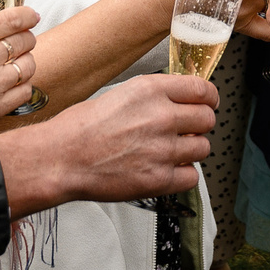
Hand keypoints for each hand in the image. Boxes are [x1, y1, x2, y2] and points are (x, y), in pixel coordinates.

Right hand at [0, 8, 41, 151]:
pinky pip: (25, 90)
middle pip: (25, 40)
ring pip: (29, 65)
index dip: (26, 15)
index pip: (11, 19)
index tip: (31, 16)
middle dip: (24, 39)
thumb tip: (2, 29)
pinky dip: (21, 86)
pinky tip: (8, 86)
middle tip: (17, 45)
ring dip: (23, 64)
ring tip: (10, 67)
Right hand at [0, 72, 218, 213]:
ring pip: (203, 148)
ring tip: (168, 152)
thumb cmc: (80, 128)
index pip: (203, 89)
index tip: (207, 103)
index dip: (209, 98)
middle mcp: (161, 117)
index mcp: (151, 90)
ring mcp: (163, 149)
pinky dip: (181, 176)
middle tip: (186, 130)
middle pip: (207, 119)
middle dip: (199, 125)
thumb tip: (179, 100)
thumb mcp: (120, 94)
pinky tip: (164, 170)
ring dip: (190, 151)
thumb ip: (154, 96)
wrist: (60, 159)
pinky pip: (191, 177)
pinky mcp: (159, 179)